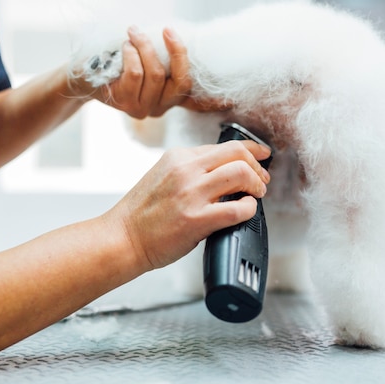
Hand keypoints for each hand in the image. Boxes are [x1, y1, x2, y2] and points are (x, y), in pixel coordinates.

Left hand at [92, 27, 229, 117]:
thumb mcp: (149, 58)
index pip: (198, 100)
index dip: (214, 102)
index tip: (228, 101)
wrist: (86, 75)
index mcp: (172, 97)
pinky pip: (136, 75)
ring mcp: (144, 108)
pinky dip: (131, 55)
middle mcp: (161, 107)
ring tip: (133, 33)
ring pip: (155, 74)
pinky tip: (125, 48)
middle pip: (179, 80)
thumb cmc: (121, 61)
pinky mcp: (126, 104)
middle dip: (174, 49)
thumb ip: (167, 56)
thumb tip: (182, 40)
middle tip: (164, 29)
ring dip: (144, 47)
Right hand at [108, 140, 270, 270]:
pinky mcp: (196, 219)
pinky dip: (249, 209)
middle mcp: (186, 170)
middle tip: (261, 181)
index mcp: (179, 157)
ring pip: (240, 174)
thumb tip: (225, 172)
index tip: (262, 155)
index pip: (225, 145)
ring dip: (256, 185)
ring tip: (255, 196)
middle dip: (257, 167)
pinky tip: (245, 212)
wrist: (122, 238)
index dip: (251, 149)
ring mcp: (191, 193)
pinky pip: (237, 208)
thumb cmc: (141, 214)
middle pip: (237, 154)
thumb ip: (192, 170)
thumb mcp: (163, 176)